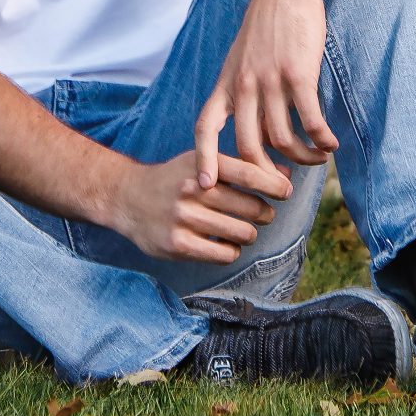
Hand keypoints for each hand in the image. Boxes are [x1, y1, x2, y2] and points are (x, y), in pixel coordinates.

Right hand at [112, 149, 292, 263]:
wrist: (128, 197)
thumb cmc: (175, 179)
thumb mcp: (202, 162)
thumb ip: (241, 168)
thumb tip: (286, 175)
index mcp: (201, 164)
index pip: (249, 173)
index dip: (275, 184)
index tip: (286, 191)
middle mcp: (193, 189)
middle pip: (251, 206)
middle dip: (265, 213)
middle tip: (264, 214)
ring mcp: (185, 218)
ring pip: (242, 233)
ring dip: (249, 234)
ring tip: (244, 230)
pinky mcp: (178, 245)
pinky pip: (224, 253)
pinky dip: (231, 251)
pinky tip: (226, 244)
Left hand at [194, 0, 337, 187]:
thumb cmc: (267, 26)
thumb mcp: (241, 59)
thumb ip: (243, 93)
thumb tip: (256, 133)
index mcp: (226, 83)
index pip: (204, 127)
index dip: (204, 159)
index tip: (206, 187)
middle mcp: (244, 85)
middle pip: (247, 147)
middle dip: (265, 175)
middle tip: (283, 186)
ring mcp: (270, 80)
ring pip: (282, 139)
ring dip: (302, 158)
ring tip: (318, 159)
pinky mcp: (298, 75)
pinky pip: (310, 122)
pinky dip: (321, 140)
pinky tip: (330, 144)